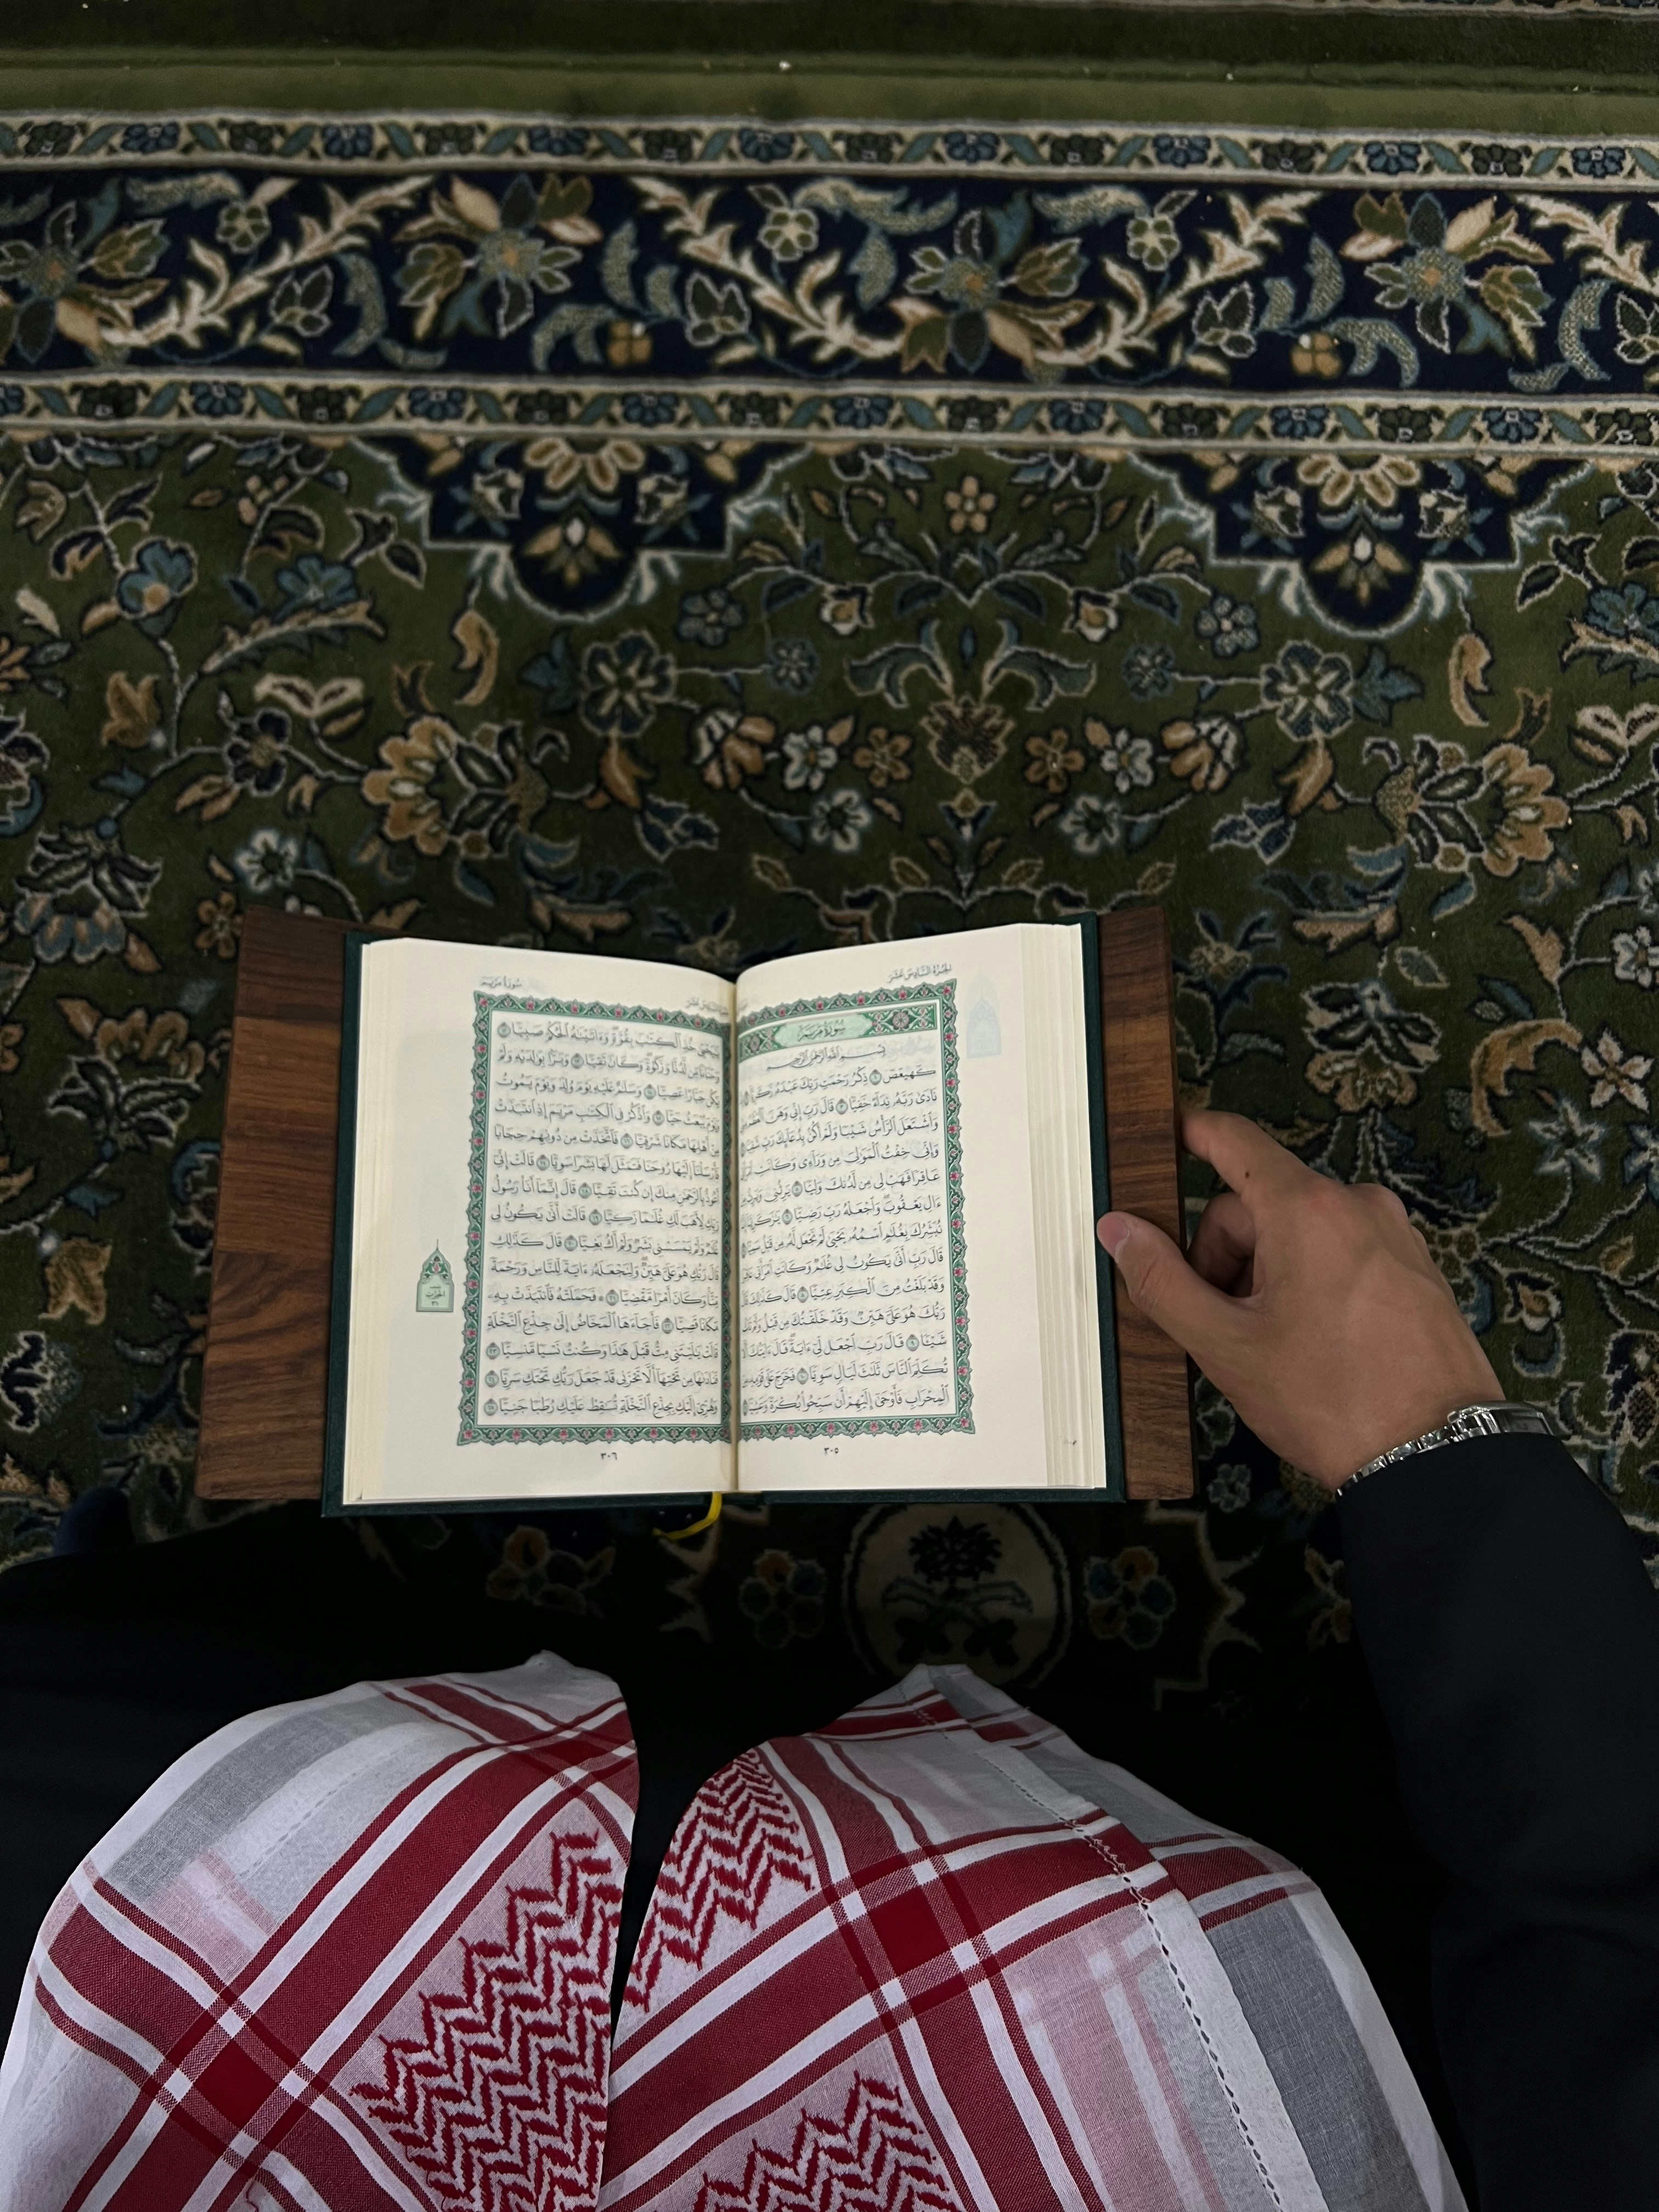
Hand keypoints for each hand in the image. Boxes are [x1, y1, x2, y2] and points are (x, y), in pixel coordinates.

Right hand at [1096, 1108, 1501, 1490]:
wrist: (1438, 1455)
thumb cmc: (1333, 1399)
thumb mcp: (1227, 1346)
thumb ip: (1162, 1281)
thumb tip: (1120, 1230)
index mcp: (1307, 1209)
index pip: (1235, 1139)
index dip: (1193, 1132)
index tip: (1168, 1135)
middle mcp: (1357, 1206)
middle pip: (1259, 1203)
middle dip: (1223, 1253)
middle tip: (1215, 1320)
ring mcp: (1394, 1235)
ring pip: (1301, 1231)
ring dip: (1265, 1271)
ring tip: (1266, 1342)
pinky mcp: (1416, 1269)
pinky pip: (1342, 1252)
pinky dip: (1310, 1281)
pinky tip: (1310, 1342)